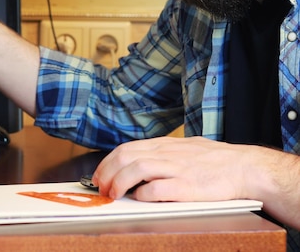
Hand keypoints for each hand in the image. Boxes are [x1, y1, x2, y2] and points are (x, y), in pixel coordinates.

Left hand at [91, 136, 251, 201]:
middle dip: (106, 173)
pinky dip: (143, 194)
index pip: (126, 149)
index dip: (107, 163)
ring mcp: (176, 168)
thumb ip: (162, 153)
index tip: (99, 175)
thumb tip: (138, 162)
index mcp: (164, 145)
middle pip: (125, 157)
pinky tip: (140, 199)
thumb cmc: (215, 160)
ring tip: (113, 195)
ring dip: (119, 182)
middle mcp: (166, 153)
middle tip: (101, 188)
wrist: (246, 168)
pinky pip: (157, 188)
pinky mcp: (187, 186)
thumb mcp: (184, 148)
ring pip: (136, 168)